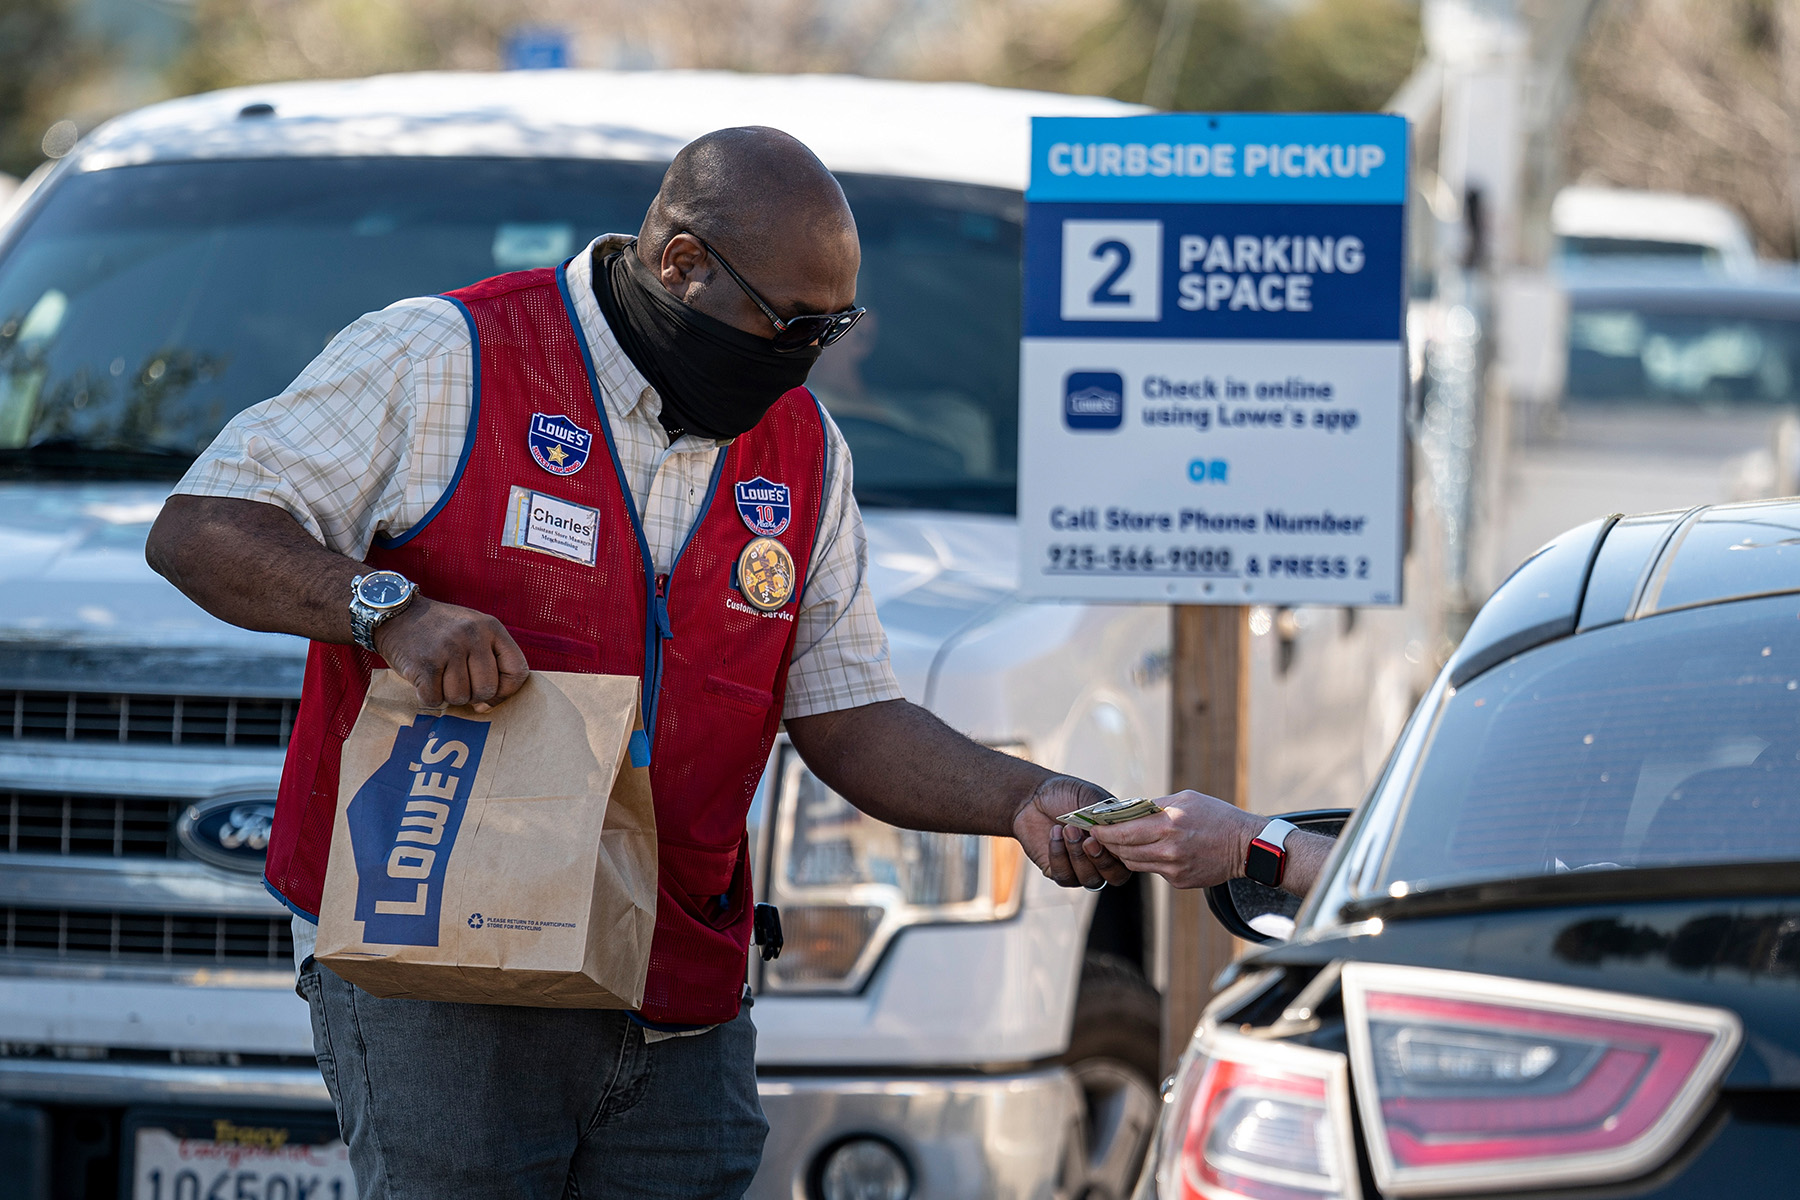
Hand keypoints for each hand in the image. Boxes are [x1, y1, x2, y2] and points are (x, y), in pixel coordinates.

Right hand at [372, 596, 530, 711]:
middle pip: (487, 690)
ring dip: (448, 695)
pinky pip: (435, 700)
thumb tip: (489, 705)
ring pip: (460, 698)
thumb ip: (490, 660)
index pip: (517, 671)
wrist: (397, 615)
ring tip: (439, 676)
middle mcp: (472, 636)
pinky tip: (424, 680)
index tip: (492, 694)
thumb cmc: (440, 631)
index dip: (506, 691)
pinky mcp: (424, 665)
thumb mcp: (474, 630)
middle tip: (458, 683)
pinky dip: (428, 697)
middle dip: (473, 696)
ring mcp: (448, 649)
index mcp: (491, 627)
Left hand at [1014, 776, 1132, 889]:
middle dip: (1101, 859)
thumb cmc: (1065, 794)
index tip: (1105, 832)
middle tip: (1088, 839)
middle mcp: (1104, 858)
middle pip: (1115, 876)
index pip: (1132, 856)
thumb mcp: (1091, 797)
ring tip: (1066, 828)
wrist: (1033, 797)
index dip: (1122, 849)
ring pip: (1090, 879)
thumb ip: (1108, 812)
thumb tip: (1121, 827)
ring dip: (1077, 855)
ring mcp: (1083, 868)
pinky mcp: (1061, 873)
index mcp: (1118, 840)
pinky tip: (1053, 834)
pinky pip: (1065, 876)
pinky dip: (1058, 855)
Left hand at [1086, 789, 1261, 889]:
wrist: (1247, 847)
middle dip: (1108, 842)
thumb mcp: (1186, 799)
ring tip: (1118, 842)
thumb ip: (1155, 804)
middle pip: (1124, 850)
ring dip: (1123, 853)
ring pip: (1134, 863)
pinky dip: (1146, 860)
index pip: (1124, 832)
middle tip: (1099, 834)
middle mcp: (1169, 849)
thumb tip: (1127, 809)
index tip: (1093, 826)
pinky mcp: (1179, 881)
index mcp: (1170, 824)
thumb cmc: (1217, 816)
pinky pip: (1153, 870)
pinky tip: (1148, 850)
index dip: (1104, 830)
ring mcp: (1174, 869)